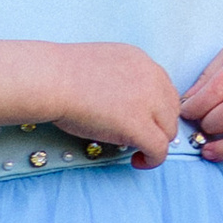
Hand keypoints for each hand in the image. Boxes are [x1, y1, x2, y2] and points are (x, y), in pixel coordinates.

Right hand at [47, 43, 183, 167]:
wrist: (51, 80)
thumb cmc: (62, 74)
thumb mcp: (104, 64)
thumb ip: (122, 79)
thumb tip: (124, 104)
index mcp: (141, 61)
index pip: (164, 89)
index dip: (155, 109)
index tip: (142, 120)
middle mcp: (151, 77)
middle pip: (171, 109)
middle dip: (158, 125)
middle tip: (139, 137)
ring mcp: (148, 101)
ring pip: (169, 130)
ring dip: (156, 141)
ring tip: (137, 150)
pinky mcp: (138, 125)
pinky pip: (159, 149)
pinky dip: (153, 159)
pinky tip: (137, 161)